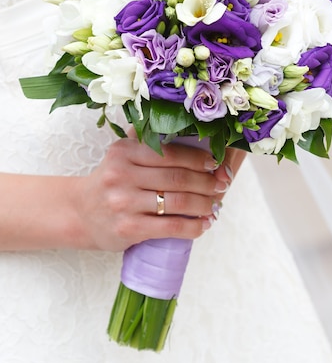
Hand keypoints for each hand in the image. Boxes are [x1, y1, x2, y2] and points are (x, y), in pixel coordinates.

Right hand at [72, 136, 244, 250]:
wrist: (79, 214)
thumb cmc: (110, 183)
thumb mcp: (122, 156)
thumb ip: (148, 142)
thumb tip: (192, 133)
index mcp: (124, 152)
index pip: (170, 153)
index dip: (198, 158)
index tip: (215, 164)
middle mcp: (121, 175)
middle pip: (178, 178)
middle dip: (206, 182)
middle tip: (221, 185)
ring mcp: (124, 203)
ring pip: (178, 202)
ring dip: (204, 204)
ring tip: (215, 205)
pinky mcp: (129, 228)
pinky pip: (171, 227)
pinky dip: (193, 226)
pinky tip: (204, 225)